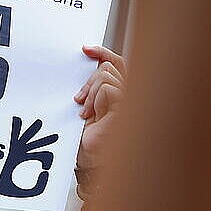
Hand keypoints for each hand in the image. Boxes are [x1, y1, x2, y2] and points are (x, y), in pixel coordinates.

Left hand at [73, 45, 125, 180]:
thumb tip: (88, 58)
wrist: (88, 160)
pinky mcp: (128, 109)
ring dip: (90, 93)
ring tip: (86, 113)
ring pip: (106, 75)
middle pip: (109, 66)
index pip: (117, 63)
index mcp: (121, 92)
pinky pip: (108, 89)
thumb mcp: (88, 103)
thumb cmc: (88, 136)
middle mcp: (129, 95)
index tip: (85, 49)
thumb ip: (93, 84)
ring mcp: (131, 102)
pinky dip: (94, 100)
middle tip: (78, 99)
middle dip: (89, 80)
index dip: (102, 52)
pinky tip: (89, 116)